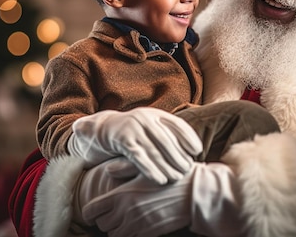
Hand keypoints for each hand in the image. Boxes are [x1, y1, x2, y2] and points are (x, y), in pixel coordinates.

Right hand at [68, 108, 203, 184]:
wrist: (98, 130)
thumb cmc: (128, 135)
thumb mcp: (146, 130)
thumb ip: (163, 136)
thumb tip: (191, 153)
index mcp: (154, 114)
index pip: (177, 124)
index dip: (188, 137)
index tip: (197, 151)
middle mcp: (144, 118)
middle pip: (166, 139)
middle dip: (178, 156)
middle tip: (187, 170)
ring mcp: (132, 127)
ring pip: (153, 149)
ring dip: (167, 166)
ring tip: (176, 178)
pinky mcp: (121, 139)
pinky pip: (139, 157)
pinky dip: (150, 169)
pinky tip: (159, 180)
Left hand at [82, 161, 245, 236]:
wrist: (193, 193)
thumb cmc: (169, 177)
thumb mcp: (147, 168)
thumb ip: (125, 168)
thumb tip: (108, 170)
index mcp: (121, 194)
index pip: (91, 210)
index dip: (90, 212)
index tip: (94, 211)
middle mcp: (126, 212)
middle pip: (102, 224)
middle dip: (105, 219)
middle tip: (113, 213)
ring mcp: (137, 225)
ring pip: (114, 234)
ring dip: (117, 229)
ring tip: (126, 219)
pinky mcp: (148, 234)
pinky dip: (130, 234)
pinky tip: (137, 224)